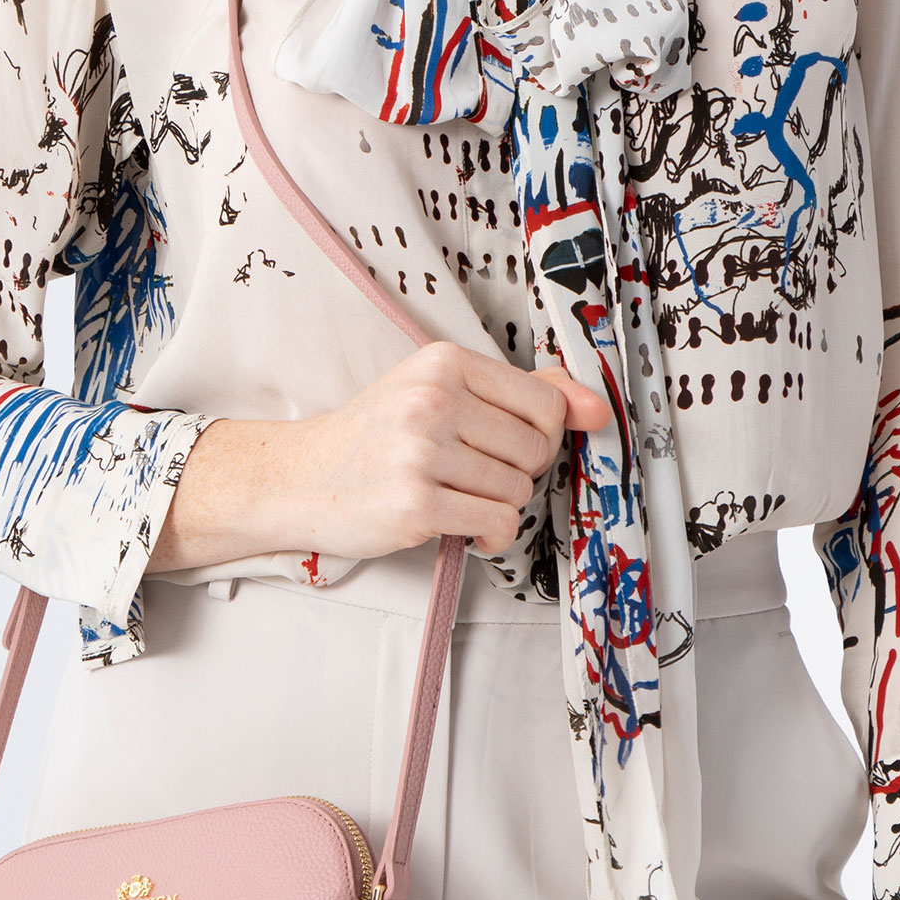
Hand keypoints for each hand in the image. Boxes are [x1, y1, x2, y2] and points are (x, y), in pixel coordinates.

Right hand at [151, 342, 610, 572]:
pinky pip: (497, 525)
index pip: (546, 404)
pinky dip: (491, 536)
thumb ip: (521, 393)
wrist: (302, 478)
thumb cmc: (378, 437)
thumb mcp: (440, 393)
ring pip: (518, 491)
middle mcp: (432, 400)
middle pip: (536, 450)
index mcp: (444, 363)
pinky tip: (464, 529)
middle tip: (475, 477)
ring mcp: (420, 452)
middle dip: (519, 474)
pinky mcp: (414, 505)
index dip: (540, 436)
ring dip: (499, 507)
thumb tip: (598, 407)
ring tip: (460, 500)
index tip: (508, 447)